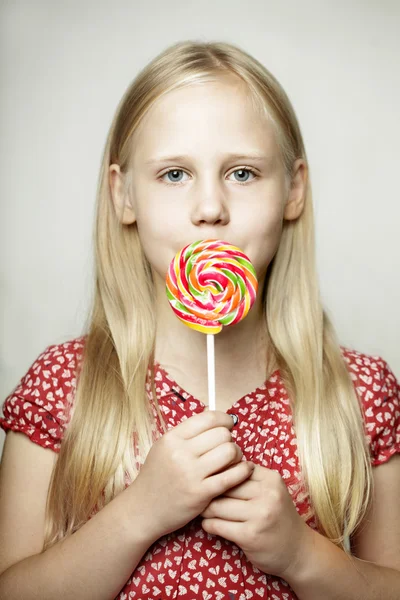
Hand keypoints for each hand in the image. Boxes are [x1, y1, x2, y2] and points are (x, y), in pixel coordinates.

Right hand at [130, 410, 254, 541]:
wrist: (143, 510)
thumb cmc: (157, 477)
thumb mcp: (164, 448)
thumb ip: (188, 435)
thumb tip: (219, 422)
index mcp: (172, 438)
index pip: (208, 418)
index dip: (224, 419)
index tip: (228, 425)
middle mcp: (181, 453)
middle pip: (222, 434)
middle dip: (230, 439)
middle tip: (227, 447)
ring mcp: (191, 474)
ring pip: (229, 451)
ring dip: (237, 454)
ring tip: (233, 460)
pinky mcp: (201, 494)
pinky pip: (231, 476)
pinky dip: (243, 470)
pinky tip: (244, 470)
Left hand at [200, 464, 312, 578]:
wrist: (299, 551)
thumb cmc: (278, 517)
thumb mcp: (272, 491)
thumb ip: (250, 478)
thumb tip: (217, 467)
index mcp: (271, 479)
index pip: (235, 468)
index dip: (220, 475)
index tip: (211, 481)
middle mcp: (267, 494)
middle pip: (224, 486)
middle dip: (210, 492)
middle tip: (201, 497)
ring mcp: (259, 515)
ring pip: (217, 506)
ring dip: (206, 510)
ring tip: (204, 511)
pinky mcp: (250, 535)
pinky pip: (217, 525)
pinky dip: (209, 525)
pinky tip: (209, 525)